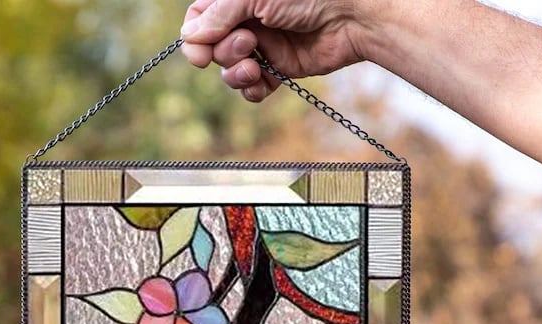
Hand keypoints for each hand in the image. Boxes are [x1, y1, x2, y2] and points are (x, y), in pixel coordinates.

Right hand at [180, 0, 376, 101]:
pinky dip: (252, 91)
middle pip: (212, 48)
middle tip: (247, 43)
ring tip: (256, 67)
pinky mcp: (278, 69)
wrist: (351, 16)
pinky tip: (262, 84)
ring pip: (229, 71)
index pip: (199, 18)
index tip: (199, 54)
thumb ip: (218, 14)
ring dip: (236, 74)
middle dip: (224, 52)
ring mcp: (262, 45)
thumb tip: (190, 37)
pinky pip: (252, 89)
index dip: (194, 38)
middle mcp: (246, 19)